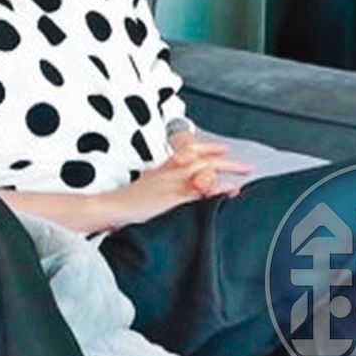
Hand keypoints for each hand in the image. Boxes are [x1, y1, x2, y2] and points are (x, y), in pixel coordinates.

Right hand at [98, 135, 253, 229]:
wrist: (110, 208)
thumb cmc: (124, 203)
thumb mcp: (142, 186)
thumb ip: (155, 181)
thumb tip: (159, 180)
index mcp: (162, 169)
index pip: (188, 151)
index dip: (207, 147)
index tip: (223, 147)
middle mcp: (169, 172)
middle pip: (201, 157)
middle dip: (225, 159)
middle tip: (245, 164)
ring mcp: (172, 184)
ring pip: (204, 169)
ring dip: (227, 169)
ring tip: (244, 172)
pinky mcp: (173, 199)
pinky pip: (201, 191)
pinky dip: (218, 188)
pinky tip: (231, 189)